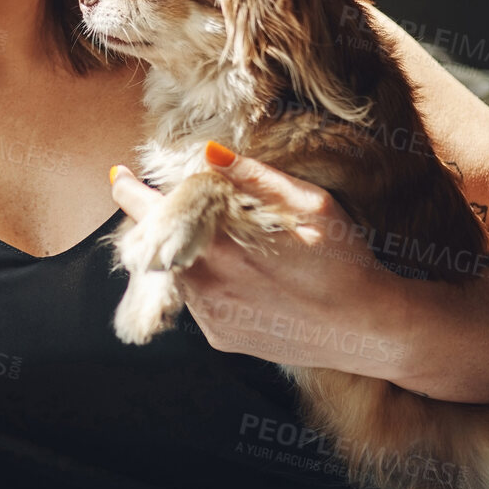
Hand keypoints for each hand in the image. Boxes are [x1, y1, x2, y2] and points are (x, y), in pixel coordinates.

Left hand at [109, 145, 413, 375]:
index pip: (151, 210)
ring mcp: (208, 315)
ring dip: (181, 252)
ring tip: (214, 239)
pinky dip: (203, 282)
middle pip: (155, 243)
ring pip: (174, 273)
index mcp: (219, 242)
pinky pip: (196, 302)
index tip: (119, 175)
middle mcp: (203, 282)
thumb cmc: (344, 259)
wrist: (369, 329)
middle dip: (154, 220)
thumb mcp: (309, 204)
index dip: (130, 191)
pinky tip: (237, 275)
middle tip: (158, 199)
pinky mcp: (220, 338)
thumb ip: (254, 176)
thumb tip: (208, 151)